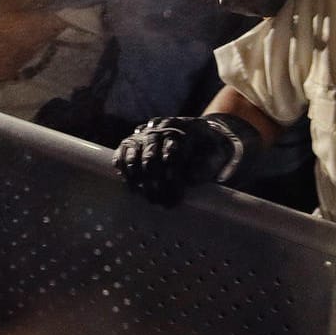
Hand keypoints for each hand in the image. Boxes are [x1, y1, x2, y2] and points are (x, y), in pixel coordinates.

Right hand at [113, 116, 241, 204]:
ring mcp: (142, 135)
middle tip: (162, 204)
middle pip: (151, 160)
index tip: (177, 197)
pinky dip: (125, 174)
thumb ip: (207, 166)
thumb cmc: (207, 147)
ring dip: (140, 183)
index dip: (173, 179)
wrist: (196, 132)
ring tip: (149, 200)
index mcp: (180, 131)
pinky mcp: (130, 143)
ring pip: (133, 158)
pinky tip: (134, 189)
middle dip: (156, 185)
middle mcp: (158, 130)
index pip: (172, 155)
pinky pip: (120, 157)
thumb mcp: (216, 154)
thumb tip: (190, 179)